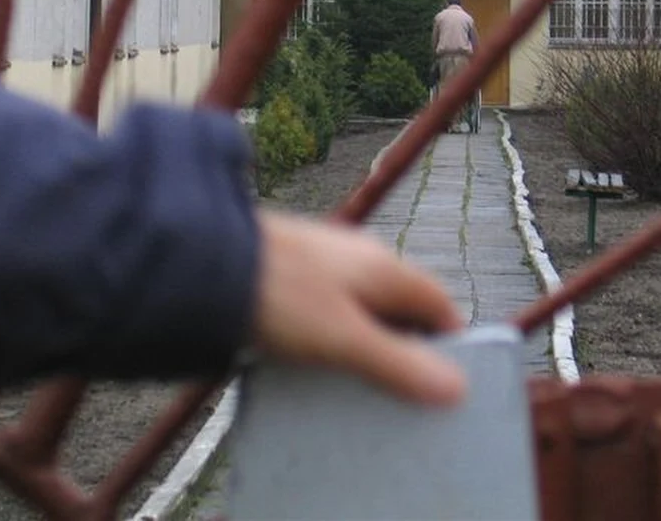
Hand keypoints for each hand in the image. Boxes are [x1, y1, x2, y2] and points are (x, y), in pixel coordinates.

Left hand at [251, 210, 466, 407]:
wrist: (203, 262)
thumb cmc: (280, 296)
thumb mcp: (343, 338)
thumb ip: (399, 363)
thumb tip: (458, 388)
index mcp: (384, 266)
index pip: (438, 302)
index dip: (450, 342)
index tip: (448, 386)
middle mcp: (360, 260)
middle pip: (402, 309)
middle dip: (407, 350)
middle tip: (404, 399)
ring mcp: (324, 267)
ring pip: (363, 312)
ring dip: (367, 347)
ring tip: (359, 391)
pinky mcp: (292, 280)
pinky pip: (329, 314)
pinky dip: (333, 340)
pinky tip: (315, 368)